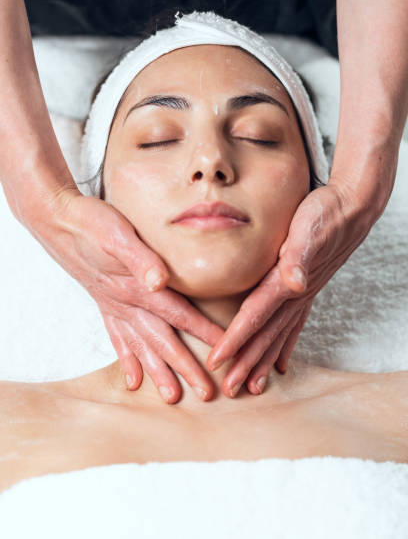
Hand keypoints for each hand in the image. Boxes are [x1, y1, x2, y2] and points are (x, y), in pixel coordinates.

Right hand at [29, 188, 222, 403]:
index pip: (179, 314)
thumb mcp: (118, 235)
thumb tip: (160, 281)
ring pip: (140, 346)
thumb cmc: (90, 223)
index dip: (204, 333)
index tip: (226, 352)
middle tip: (205, 394)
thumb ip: (140, 259)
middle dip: (185, 367)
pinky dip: (126, 360)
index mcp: (135, 287)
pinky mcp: (103, 302)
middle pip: (161, 340)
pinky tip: (132, 379)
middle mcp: (124, 303)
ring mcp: (112, 306)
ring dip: (157, 372)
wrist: (54, 219)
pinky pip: (117, 338)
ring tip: (171, 396)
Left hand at [206, 180, 376, 396]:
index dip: (234, 341)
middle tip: (229, 390)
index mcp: (285, 283)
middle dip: (245, 363)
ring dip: (264, 361)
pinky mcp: (306, 290)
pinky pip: (294, 325)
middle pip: (265, 336)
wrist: (352, 208)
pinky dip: (285, 345)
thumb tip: (295, 283)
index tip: (216, 362)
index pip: (254, 318)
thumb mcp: (308, 230)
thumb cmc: (325, 215)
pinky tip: (281, 361)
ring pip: (279, 336)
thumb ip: (299, 258)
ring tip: (253, 385)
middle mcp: (294, 295)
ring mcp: (303, 295)